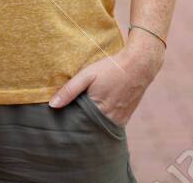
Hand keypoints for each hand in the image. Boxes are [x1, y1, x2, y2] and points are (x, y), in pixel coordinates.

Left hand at [48, 29, 165, 125]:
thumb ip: (70, 90)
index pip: (78, 124)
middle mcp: (109, 118)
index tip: (62, 120)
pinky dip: (103, 121)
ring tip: (83, 116)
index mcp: (97, 109)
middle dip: (80, 125)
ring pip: (100, 128)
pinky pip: (111, 125)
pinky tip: (97, 113)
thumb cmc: (111, 68)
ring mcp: (119, 120)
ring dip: (92, 124)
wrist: (139, 65)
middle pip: (89, 128)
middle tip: (71, 119)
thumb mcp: (87, 75)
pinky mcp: (126, 118)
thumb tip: (52, 105)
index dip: (70, 122)